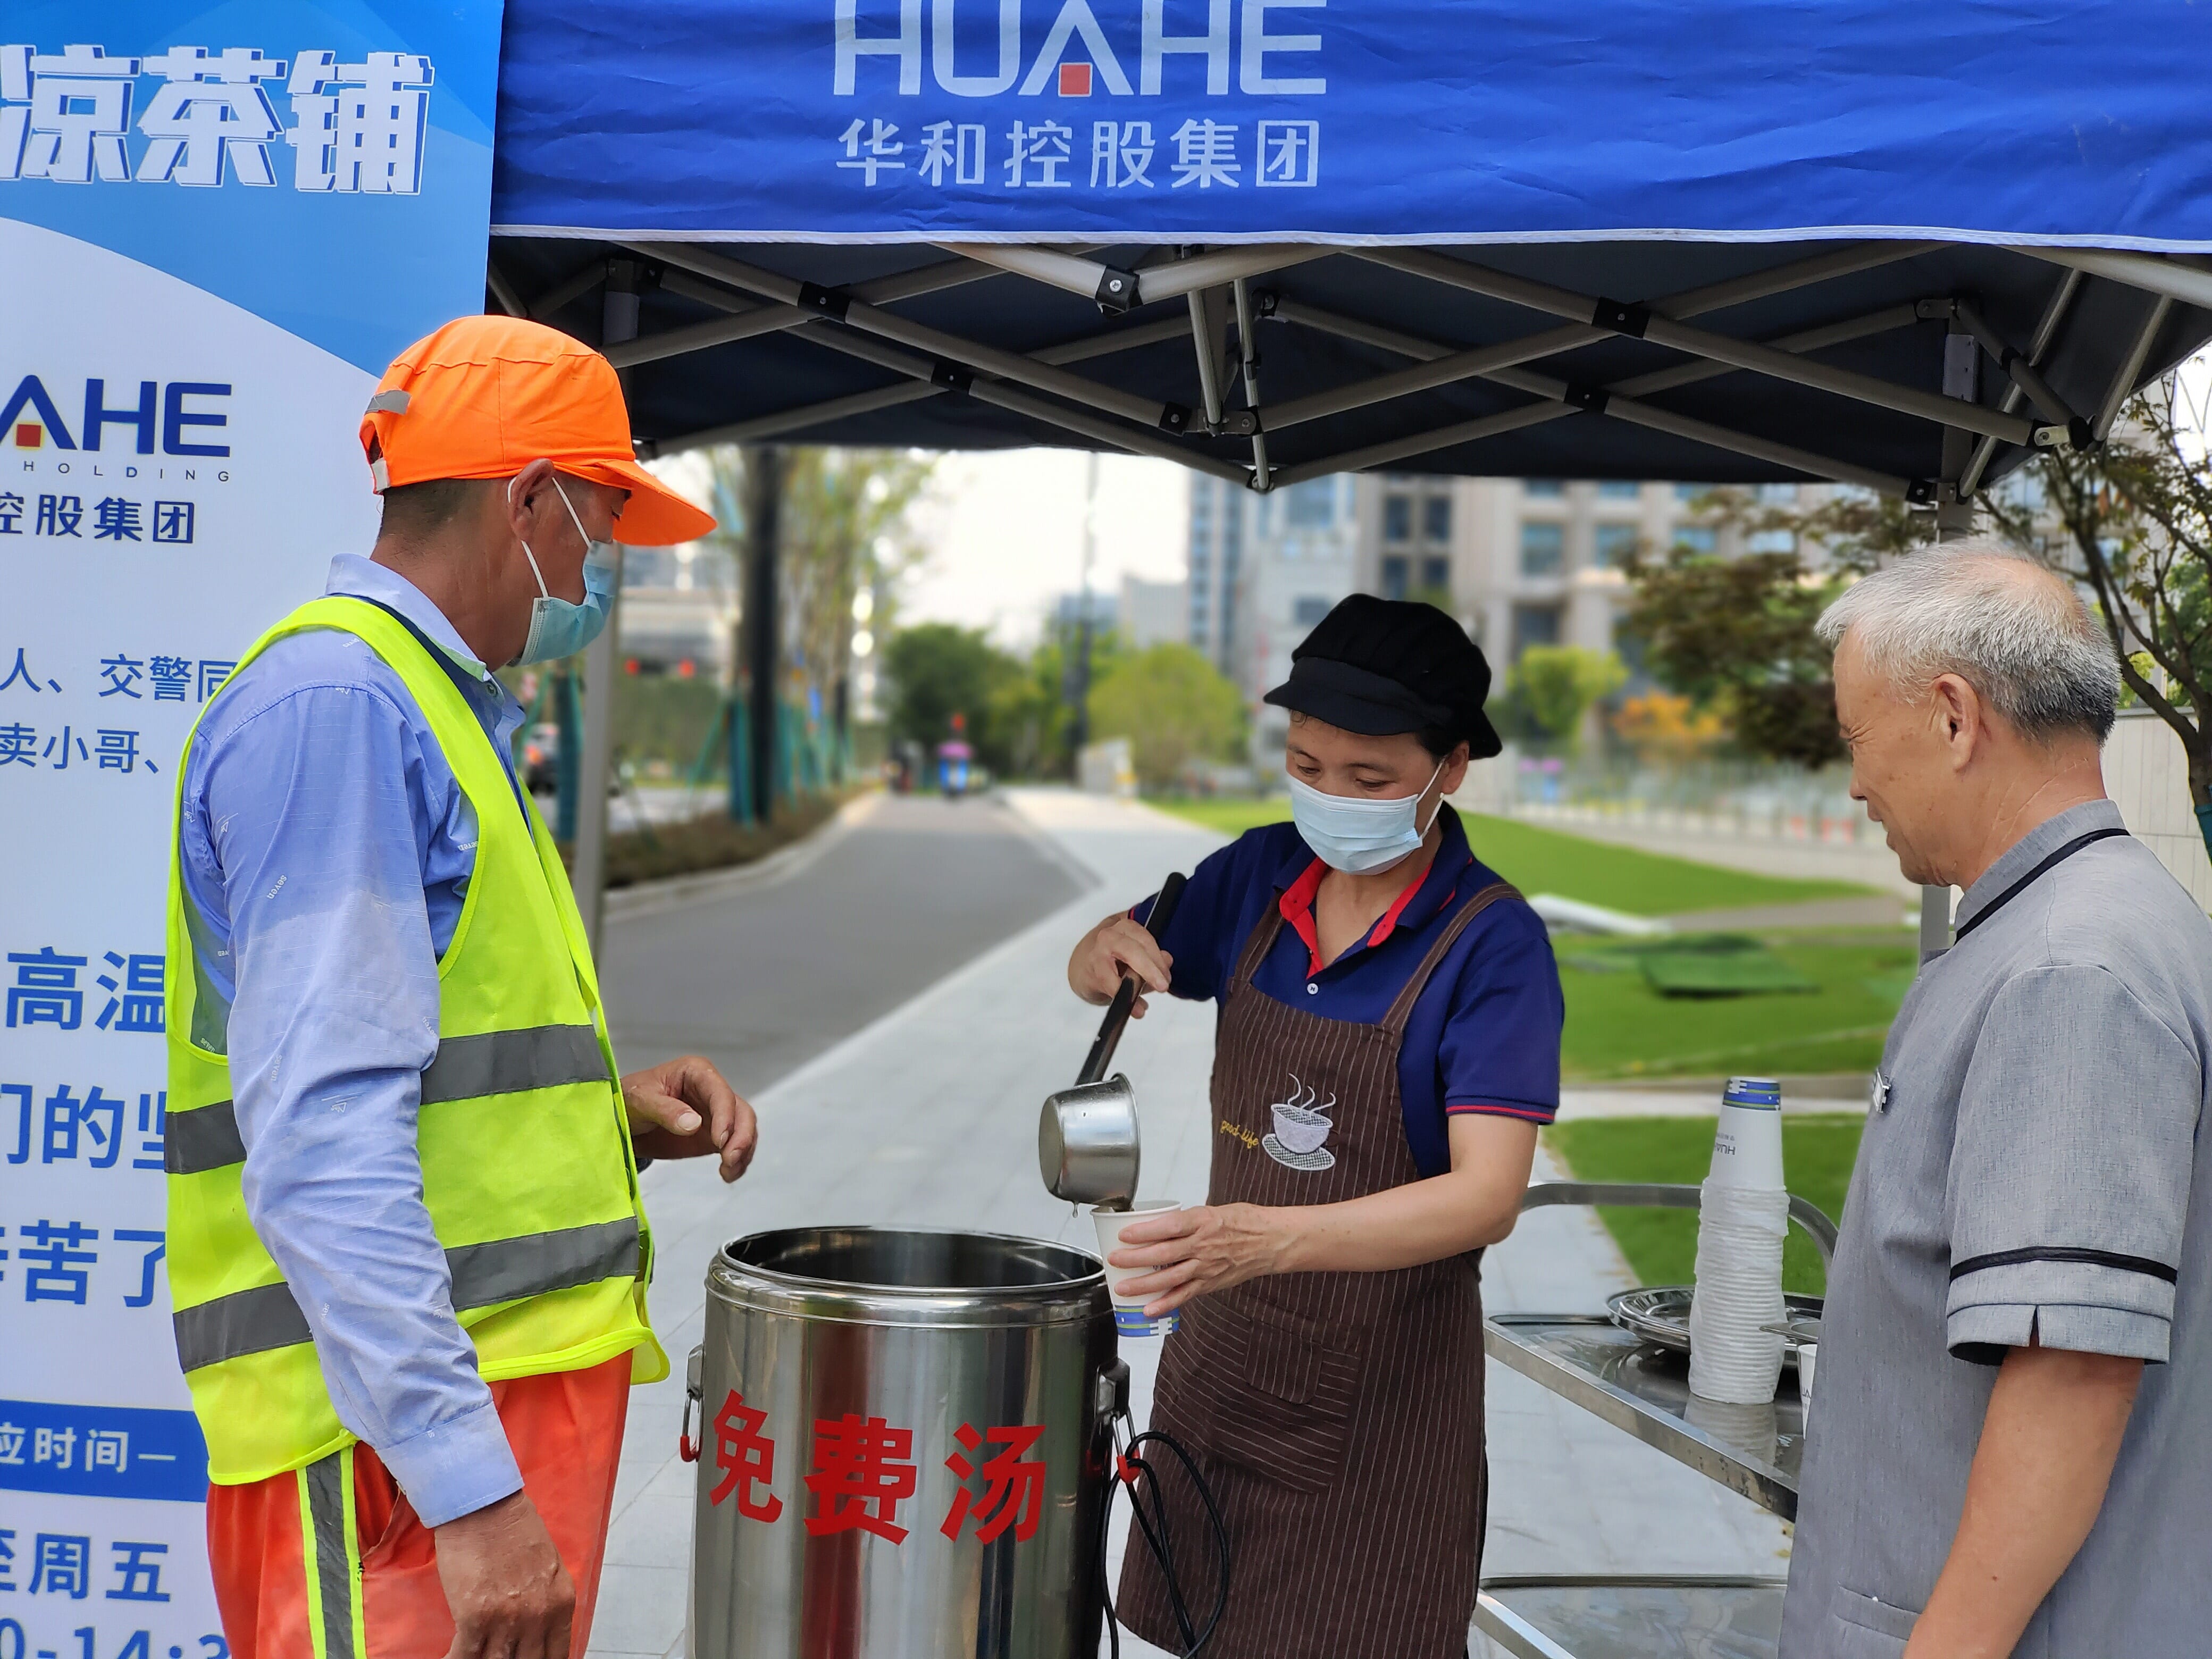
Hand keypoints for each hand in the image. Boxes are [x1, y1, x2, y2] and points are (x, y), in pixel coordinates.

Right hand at [434, 1489, 573, 1658]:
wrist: (484, 1506)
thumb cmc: (515, 1528)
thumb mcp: (549, 1566)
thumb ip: (547, 1601)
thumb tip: (540, 1630)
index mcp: (561, 1602)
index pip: (558, 1655)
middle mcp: (538, 1616)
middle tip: (501, 1658)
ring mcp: (507, 1620)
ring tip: (479, 1657)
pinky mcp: (474, 1618)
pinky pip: (465, 1657)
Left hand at [622, 1055, 757, 1182]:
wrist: (622, 1120)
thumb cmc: (630, 1100)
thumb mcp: (640, 1100)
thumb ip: (665, 1110)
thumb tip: (693, 1124)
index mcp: (697, 1073)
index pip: (720, 1092)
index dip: (725, 1116)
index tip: (719, 1140)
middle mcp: (712, 1091)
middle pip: (740, 1111)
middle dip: (741, 1136)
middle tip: (730, 1159)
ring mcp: (716, 1114)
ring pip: (743, 1129)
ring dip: (742, 1151)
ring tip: (728, 1171)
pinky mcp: (714, 1135)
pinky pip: (734, 1146)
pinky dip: (737, 1161)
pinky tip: (728, 1174)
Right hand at [1068, 910, 1172, 1015]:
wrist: (1083, 967)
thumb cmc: (1114, 959)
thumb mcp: (1138, 956)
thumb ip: (1154, 959)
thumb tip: (1166, 961)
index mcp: (1126, 927)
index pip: (1146, 939)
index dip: (1158, 960)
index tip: (1166, 977)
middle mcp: (1110, 935)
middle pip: (1133, 949)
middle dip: (1149, 969)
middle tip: (1162, 987)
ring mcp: (1097, 952)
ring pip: (1116, 968)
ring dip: (1133, 986)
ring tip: (1141, 1004)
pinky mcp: (1090, 970)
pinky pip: (1107, 983)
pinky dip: (1120, 996)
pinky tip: (1129, 1007)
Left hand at [1108, 1203, 1283, 1315]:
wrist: (1270, 1241)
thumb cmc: (1243, 1222)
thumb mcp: (1211, 1210)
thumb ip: (1185, 1220)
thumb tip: (1156, 1224)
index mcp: (1202, 1222)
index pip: (1168, 1227)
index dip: (1144, 1232)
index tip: (1124, 1234)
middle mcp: (1203, 1245)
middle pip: (1163, 1254)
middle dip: (1135, 1259)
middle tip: (1114, 1259)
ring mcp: (1206, 1267)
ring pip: (1170, 1278)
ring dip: (1144, 1285)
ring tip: (1122, 1288)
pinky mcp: (1210, 1283)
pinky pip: (1185, 1295)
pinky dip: (1166, 1304)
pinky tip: (1149, 1309)